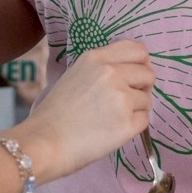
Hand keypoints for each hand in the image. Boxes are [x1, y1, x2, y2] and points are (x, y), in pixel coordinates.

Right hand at [12, 39, 152, 181]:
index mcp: (96, 58)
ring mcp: (121, 98)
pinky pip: (145, 120)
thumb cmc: (53, 114)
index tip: (135, 75)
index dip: (141, 63)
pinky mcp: (127, 123)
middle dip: (142, 87)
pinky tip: (113, 131)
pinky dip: (133, 127)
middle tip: (125, 101)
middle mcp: (111, 73)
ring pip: (147, 99)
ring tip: (112, 119)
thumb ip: (100, 70)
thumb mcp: (74, 76)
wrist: (43, 143)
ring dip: (136, 109)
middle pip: (148, 73)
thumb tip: (128, 73)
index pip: (137, 49)